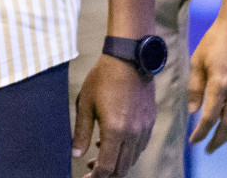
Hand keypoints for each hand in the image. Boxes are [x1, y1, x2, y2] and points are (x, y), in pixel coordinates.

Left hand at [73, 55, 155, 176]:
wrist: (129, 60)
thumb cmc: (102, 79)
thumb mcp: (85, 104)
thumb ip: (80, 132)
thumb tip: (76, 154)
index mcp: (115, 130)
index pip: (107, 166)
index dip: (95, 176)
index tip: (85, 177)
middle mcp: (133, 134)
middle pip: (121, 167)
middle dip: (105, 174)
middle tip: (90, 170)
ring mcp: (144, 129)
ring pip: (132, 159)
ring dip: (116, 163)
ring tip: (98, 156)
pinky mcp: (150, 123)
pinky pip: (140, 147)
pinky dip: (127, 152)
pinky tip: (113, 143)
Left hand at [188, 8, 226, 152]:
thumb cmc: (215, 40)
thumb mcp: (197, 60)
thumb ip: (194, 87)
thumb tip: (191, 110)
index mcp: (220, 84)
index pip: (210, 117)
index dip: (201, 132)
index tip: (193, 141)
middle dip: (217, 139)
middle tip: (208, 149)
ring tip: (221, 139)